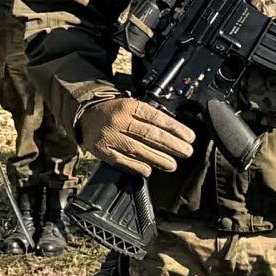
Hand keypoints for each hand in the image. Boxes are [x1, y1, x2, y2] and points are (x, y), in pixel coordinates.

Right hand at [77, 97, 198, 174]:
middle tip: (186, 152)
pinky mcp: (102, 150)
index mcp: (129, 105)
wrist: (86, 114)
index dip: (175, 128)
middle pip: (149, 134)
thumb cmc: (114, 111)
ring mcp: (110, 136)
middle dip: (171, 145)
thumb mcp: (131, 105)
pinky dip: (138, 166)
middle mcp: (119, 120)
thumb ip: (149, 116)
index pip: (156, 118)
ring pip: (138, 149)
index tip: (189, 137)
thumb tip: (174, 131)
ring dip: (158, 158)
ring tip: (172, 164)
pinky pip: (122, 160)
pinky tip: (149, 170)